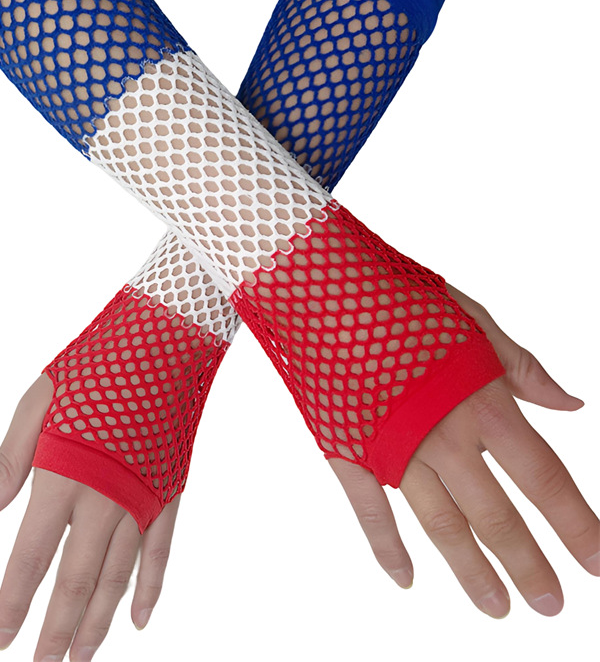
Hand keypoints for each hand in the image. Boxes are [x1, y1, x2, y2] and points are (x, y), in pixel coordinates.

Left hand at [0, 374, 179, 660]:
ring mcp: (142, 498)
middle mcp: (105, 498)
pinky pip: (161, 552)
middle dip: (57, 630)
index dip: (14, 602)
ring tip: (82, 656)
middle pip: (76, 580)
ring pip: (119, 576)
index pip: (31, 557)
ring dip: (98, 620)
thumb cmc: (96, 363)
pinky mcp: (170, 490)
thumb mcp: (38, 402)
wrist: (166, 339)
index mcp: (64, 476)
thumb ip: (8, 462)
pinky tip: (140, 618)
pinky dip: (150, 587)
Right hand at [329, 284, 598, 616]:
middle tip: (551, 604)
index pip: (543, 478)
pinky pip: (371, 510)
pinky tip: (406, 579)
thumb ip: (519, 366)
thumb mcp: (471, 317)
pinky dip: (387, 548)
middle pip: (496, 516)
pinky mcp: (348, 451)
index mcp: (480, 402)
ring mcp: (392, 450)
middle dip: (528, 564)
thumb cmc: (399, 295)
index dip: (575, 524)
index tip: (598, 563)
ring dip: (471, 570)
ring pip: (440, 524)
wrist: (324, 287)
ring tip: (497, 608)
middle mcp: (443, 436)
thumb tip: (571, 403)